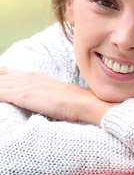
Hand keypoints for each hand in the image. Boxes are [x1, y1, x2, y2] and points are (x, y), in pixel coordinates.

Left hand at [0, 67, 114, 124]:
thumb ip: (45, 94)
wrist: (84, 103)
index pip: (5, 71)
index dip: (0, 76)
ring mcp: (23, 85)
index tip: (1, 82)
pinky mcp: (22, 95)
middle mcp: (26, 77)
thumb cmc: (75, 103)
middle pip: (0, 74)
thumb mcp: (56, 94)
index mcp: (33, 75)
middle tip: (0, 91)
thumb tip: (43, 102)